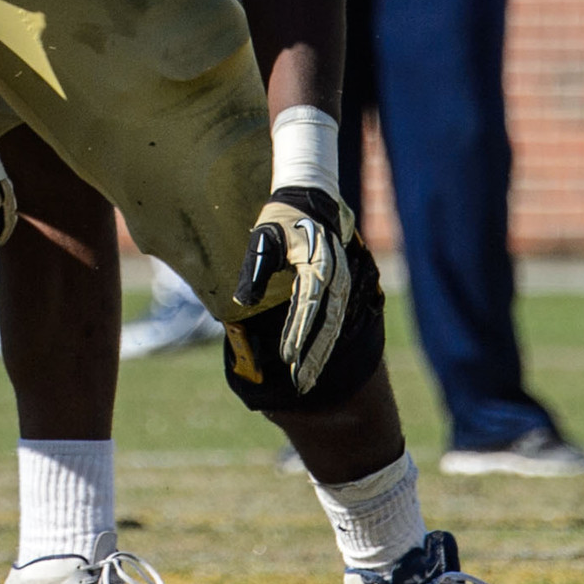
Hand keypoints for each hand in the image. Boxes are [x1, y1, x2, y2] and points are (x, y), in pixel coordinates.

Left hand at [230, 187, 354, 391]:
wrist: (311, 199)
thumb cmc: (281, 219)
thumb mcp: (262, 237)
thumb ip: (255, 268)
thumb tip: (241, 302)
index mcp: (316, 264)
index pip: (307, 305)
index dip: (298, 333)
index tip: (288, 358)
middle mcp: (335, 277)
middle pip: (327, 323)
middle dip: (314, 356)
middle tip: (301, 383)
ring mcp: (342, 283)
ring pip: (335, 325)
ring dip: (322, 354)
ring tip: (307, 380)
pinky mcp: (341, 288)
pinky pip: (336, 319)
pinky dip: (327, 341)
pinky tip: (316, 360)